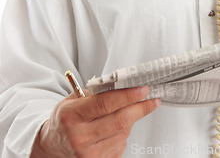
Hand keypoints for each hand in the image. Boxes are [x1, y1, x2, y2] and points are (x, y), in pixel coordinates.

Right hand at [31, 86, 159, 157]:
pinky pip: (120, 145)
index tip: (143, 89)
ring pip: (123, 133)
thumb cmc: (64, 120)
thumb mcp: (71, 101)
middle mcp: (80, 137)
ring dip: (131, 120)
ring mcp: (89, 154)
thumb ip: (94, 92)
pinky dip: (123, 133)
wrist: (51, 149)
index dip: (127, 95)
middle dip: (140, 108)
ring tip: (128, 111)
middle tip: (152, 99)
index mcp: (72, 116)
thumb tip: (121, 84)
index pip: (105, 103)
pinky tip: (115, 128)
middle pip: (119, 121)